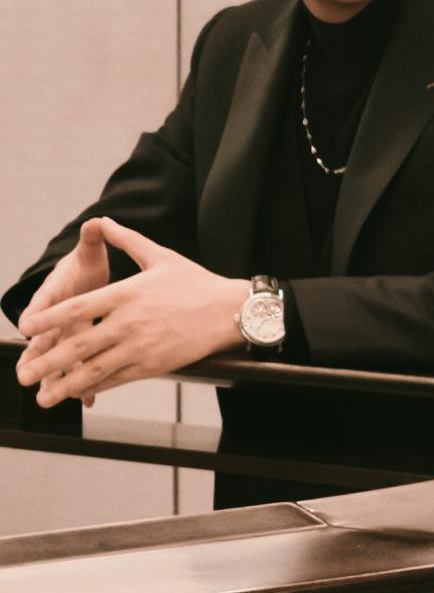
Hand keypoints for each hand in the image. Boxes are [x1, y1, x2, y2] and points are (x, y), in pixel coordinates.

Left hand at [17, 218, 248, 407]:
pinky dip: (95, 387)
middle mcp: (128, 322)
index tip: (27, 327)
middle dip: (47, 361)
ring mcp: (139, 347)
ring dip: (65, 384)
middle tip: (23, 373)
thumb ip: (127, 240)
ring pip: (94, 369)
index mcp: (126, 293)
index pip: (77, 307)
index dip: (48, 319)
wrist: (226, 311)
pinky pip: (117, 379)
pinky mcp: (151, 365)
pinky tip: (80, 393)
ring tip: (43, 396)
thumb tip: (104, 221)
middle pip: (78, 345)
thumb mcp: (159, 255)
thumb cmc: (194, 282)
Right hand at [18, 217, 109, 407]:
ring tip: (49, 398)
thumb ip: (91, 239)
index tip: (25, 326)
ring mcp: (67, 335)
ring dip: (54, 378)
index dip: (35, 314)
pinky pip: (80, 367)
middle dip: (35, 357)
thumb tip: (94, 221)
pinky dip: (83, 383)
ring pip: (58, 359)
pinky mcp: (80, 346)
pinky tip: (86, 400)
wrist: (88, 278)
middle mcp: (57, 317)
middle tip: (24, 375)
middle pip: (43, 339)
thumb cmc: (84, 265)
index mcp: (56, 293)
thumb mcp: (88, 252)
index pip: (42, 303)